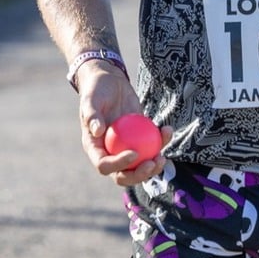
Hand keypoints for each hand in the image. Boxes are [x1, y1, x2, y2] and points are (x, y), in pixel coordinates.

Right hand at [78, 64, 171, 185]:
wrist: (110, 82)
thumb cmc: (96, 90)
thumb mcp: (90, 100)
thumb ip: (92, 115)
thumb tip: (98, 131)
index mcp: (95, 149)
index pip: (105, 165)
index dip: (119, 165)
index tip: (134, 153)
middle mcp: (110, 152)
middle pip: (124, 174)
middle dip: (139, 175)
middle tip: (152, 164)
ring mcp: (126, 147)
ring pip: (140, 165)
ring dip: (153, 166)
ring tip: (163, 157)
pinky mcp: (140, 138)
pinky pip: (151, 145)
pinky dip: (161, 141)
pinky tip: (168, 131)